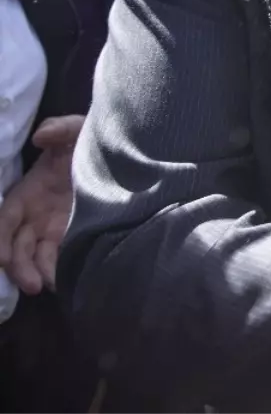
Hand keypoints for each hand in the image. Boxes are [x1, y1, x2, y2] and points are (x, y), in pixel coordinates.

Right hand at [0, 115, 85, 294]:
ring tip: (49, 287)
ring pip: (35, 257)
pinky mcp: (71, 234)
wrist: (115, 154)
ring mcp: (52, 227)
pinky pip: (59, 257)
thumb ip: (60, 129)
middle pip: (17, 246)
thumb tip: (41, 136)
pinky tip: (65, 282)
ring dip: (37, 274)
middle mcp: (34, 215)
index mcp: (26, 193)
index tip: (2, 258)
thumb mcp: (75, 129)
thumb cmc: (85, 142)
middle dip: (19, 267)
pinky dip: (58, 270)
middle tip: (32, 285)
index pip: (4, 220)